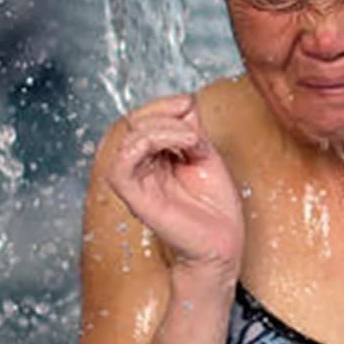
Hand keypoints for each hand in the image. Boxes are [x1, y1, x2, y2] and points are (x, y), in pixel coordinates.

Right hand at [106, 95, 243, 275]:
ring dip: (164, 129)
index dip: (164, 104)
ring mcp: (136, 182)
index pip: (144, 116)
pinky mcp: (135, 198)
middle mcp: (140, 167)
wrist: (222, 242)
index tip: (190, 106)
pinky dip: (148, 144)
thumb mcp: (205, 153)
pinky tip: (180, 148)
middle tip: (194, 131)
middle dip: (164, 113)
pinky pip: (121, 165)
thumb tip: (183, 101)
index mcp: (153, 157)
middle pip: (134, 122)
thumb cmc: (215, 206)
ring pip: (130, 138)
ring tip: (192, 141)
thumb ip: (190, 128)